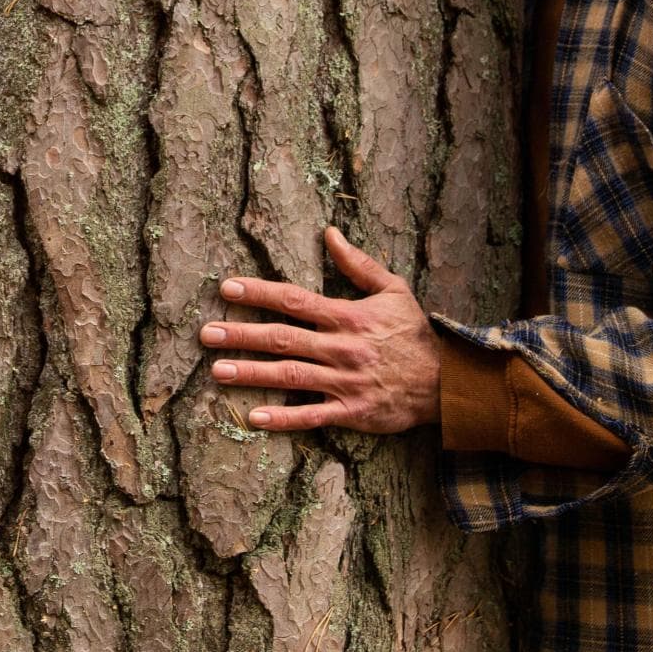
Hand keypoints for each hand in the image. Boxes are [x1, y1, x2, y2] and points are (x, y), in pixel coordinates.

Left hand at [201, 227, 442, 434]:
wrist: (446, 382)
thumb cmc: (415, 334)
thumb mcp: (393, 290)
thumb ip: (358, 264)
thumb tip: (330, 233)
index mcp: (348, 316)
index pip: (295, 300)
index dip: (259, 293)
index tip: (227, 289)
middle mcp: (341, 348)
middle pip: (283, 338)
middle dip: (242, 334)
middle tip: (206, 334)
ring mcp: (344, 382)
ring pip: (290, 376)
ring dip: (252, 373)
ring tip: (217, 370)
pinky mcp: (351, 412)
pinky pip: (312, 416)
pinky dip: (284, 418)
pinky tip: (254, 417)